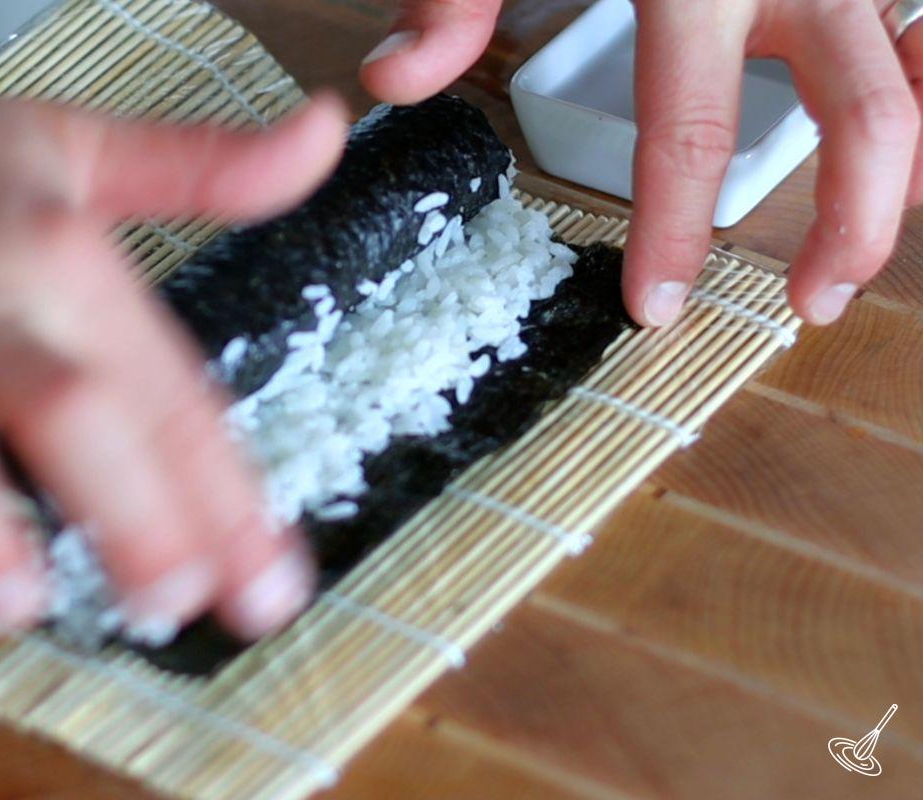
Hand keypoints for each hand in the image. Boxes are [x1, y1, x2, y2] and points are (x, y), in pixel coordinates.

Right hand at [0, 26, 346, 638]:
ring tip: (18, 604)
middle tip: (174, 598)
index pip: (165, 390)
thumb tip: (321, 141)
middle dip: (129, 513)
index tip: (272, 581)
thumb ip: (207, 166)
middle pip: (63, 409)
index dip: (229, 494)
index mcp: (56, 261)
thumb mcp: (73, 145)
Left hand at [362, 0, 918, 327]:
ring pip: (920, 73)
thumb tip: (390, 82)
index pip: (687, 131)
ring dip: (910, 169)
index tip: (656, 307)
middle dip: (847, 226)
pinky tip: (901, 127)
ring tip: (863, 244)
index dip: (673, 233)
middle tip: (807, 304)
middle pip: (865, 116)